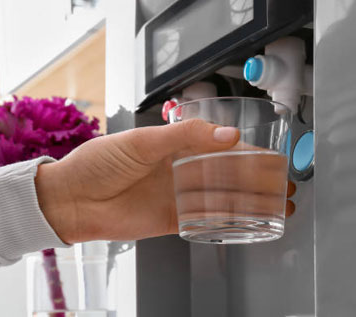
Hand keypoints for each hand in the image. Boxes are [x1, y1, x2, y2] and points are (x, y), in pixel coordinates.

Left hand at [35, 119, 295, 243]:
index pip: (221, 146)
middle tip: (284, 186)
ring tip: (276, 205)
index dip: (249, 152)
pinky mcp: (172, 220)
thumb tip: (228, 135)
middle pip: (228, 174)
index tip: (272, 158)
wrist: (71, 200)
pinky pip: (205, 220)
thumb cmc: (98, 162)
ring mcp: (178, 195)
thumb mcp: (142, 141)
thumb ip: (184, 137)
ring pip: (222, 197)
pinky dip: (227, 220)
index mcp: (176, 145)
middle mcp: (181, 170)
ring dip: (249, 201)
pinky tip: (247, 220)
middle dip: (257, 179)